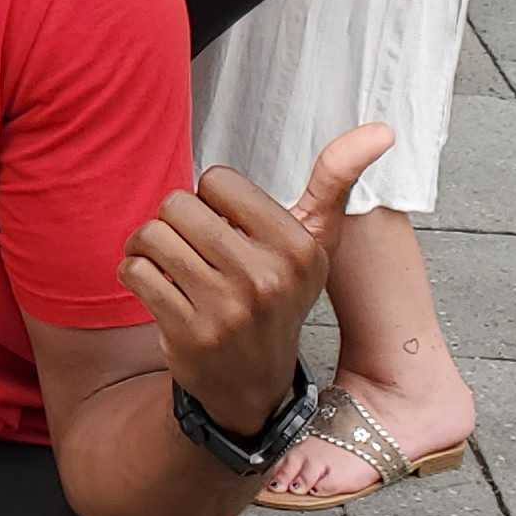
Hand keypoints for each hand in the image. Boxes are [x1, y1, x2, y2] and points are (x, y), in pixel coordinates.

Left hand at [120, 124, 392, 454]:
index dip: (213, 199)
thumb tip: (381, 130)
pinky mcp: (188, 333)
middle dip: (176, 221)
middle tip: (191, 246)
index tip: (227, 226)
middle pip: (177, 204)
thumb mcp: (316, 241)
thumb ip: (336, 179)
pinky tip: (156, 285)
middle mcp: (267, 277)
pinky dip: (134, 271)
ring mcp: (227, 309)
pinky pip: (135, 270)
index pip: (216, 179)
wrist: (252, 384)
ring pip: (151, 235)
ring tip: (168, 262)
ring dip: (148, 245)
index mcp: (298, 246)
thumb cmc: (279, 296)